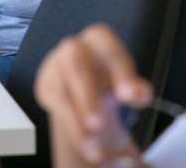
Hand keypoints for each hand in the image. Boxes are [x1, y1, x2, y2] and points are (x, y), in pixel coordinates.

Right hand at [35, 24, 152, 165]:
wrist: (83, 89)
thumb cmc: (107, 82)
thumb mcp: (125, 83)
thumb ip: (135, 89)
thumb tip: (140, 93)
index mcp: (100, 40)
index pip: (112, 53)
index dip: (122, 74)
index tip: (131, 96)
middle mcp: (74, 47)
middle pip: (77, 66)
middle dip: (88, 97)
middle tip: (98, 124)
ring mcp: (55, 65)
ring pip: (61, 91)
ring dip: (77, 121)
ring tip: (93, 145)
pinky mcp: (45, 85)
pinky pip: (55, 107)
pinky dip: (71, 128)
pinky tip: (84, 142)